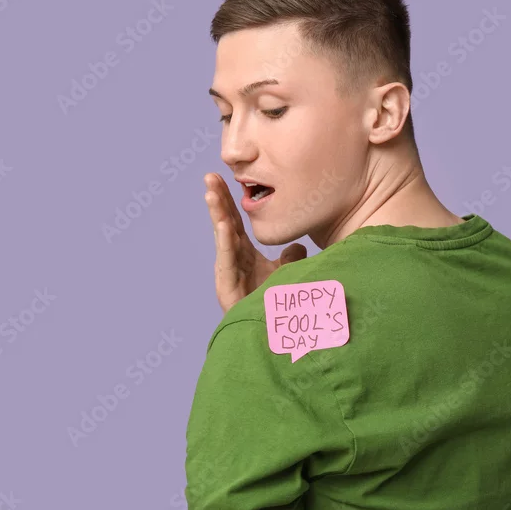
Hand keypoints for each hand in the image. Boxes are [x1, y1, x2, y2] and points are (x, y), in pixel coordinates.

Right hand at [205, 173, 306, 312]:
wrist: (268, 333)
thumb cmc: (272, 304)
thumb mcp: (285, 274)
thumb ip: (290, 258)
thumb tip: (299, 245)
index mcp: (243, 252)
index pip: (234, 220)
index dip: (229, 200)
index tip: (222, 177)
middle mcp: (233, 258)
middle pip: (224, 222)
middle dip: (218, 199)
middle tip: (211, 176)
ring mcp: (228, 271)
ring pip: (222, 237)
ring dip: (217, 214)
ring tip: (211, 192)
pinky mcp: (227, 285)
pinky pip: (228, 259)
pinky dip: (226, 241)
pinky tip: (223, 224)